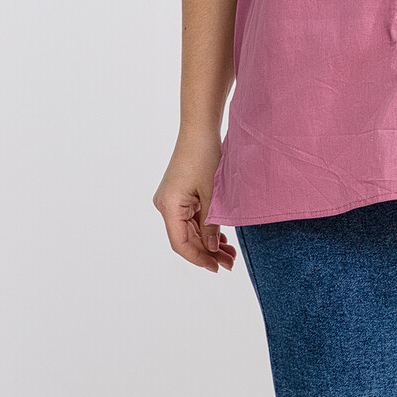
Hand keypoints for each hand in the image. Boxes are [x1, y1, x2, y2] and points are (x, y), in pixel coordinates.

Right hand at [153, 131, 235, 271]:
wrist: (199, 128)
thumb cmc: (205, 155)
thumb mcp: (212, 194)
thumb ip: (211, 225)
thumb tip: (212, 250)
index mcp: (169, 207)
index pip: (181, 244)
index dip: (199, 258)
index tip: (217, 268)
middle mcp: (165, 205)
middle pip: (185, 238)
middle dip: (207, 252)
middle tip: (230, 263)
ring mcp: (171, 200)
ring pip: (189, 230)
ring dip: (207, 242)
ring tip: (230, 254)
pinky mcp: (178, 194)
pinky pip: (190, 218)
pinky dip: (204, 228)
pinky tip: (220, 238)